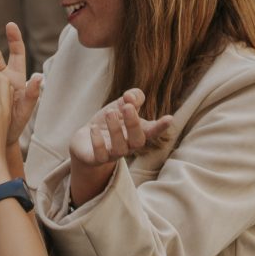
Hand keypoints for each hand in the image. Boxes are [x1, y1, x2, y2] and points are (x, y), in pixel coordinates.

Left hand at [65, 88, 176, 204]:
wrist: (86, 137)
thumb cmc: (110, 120)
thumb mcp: (122, 105)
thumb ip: (132, 97)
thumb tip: (130, 96)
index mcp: (138, 131)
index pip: (152, 131)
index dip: (161, 126)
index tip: (169, 118)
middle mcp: (129, 145)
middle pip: (138, 141)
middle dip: (133, 124)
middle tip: (127, 107)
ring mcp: (113, 154)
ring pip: (120, 149)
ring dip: (116, 130)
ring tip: (110, 113)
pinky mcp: (97, 159)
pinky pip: (100, 156)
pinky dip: (98, 141)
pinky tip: (94, 128)